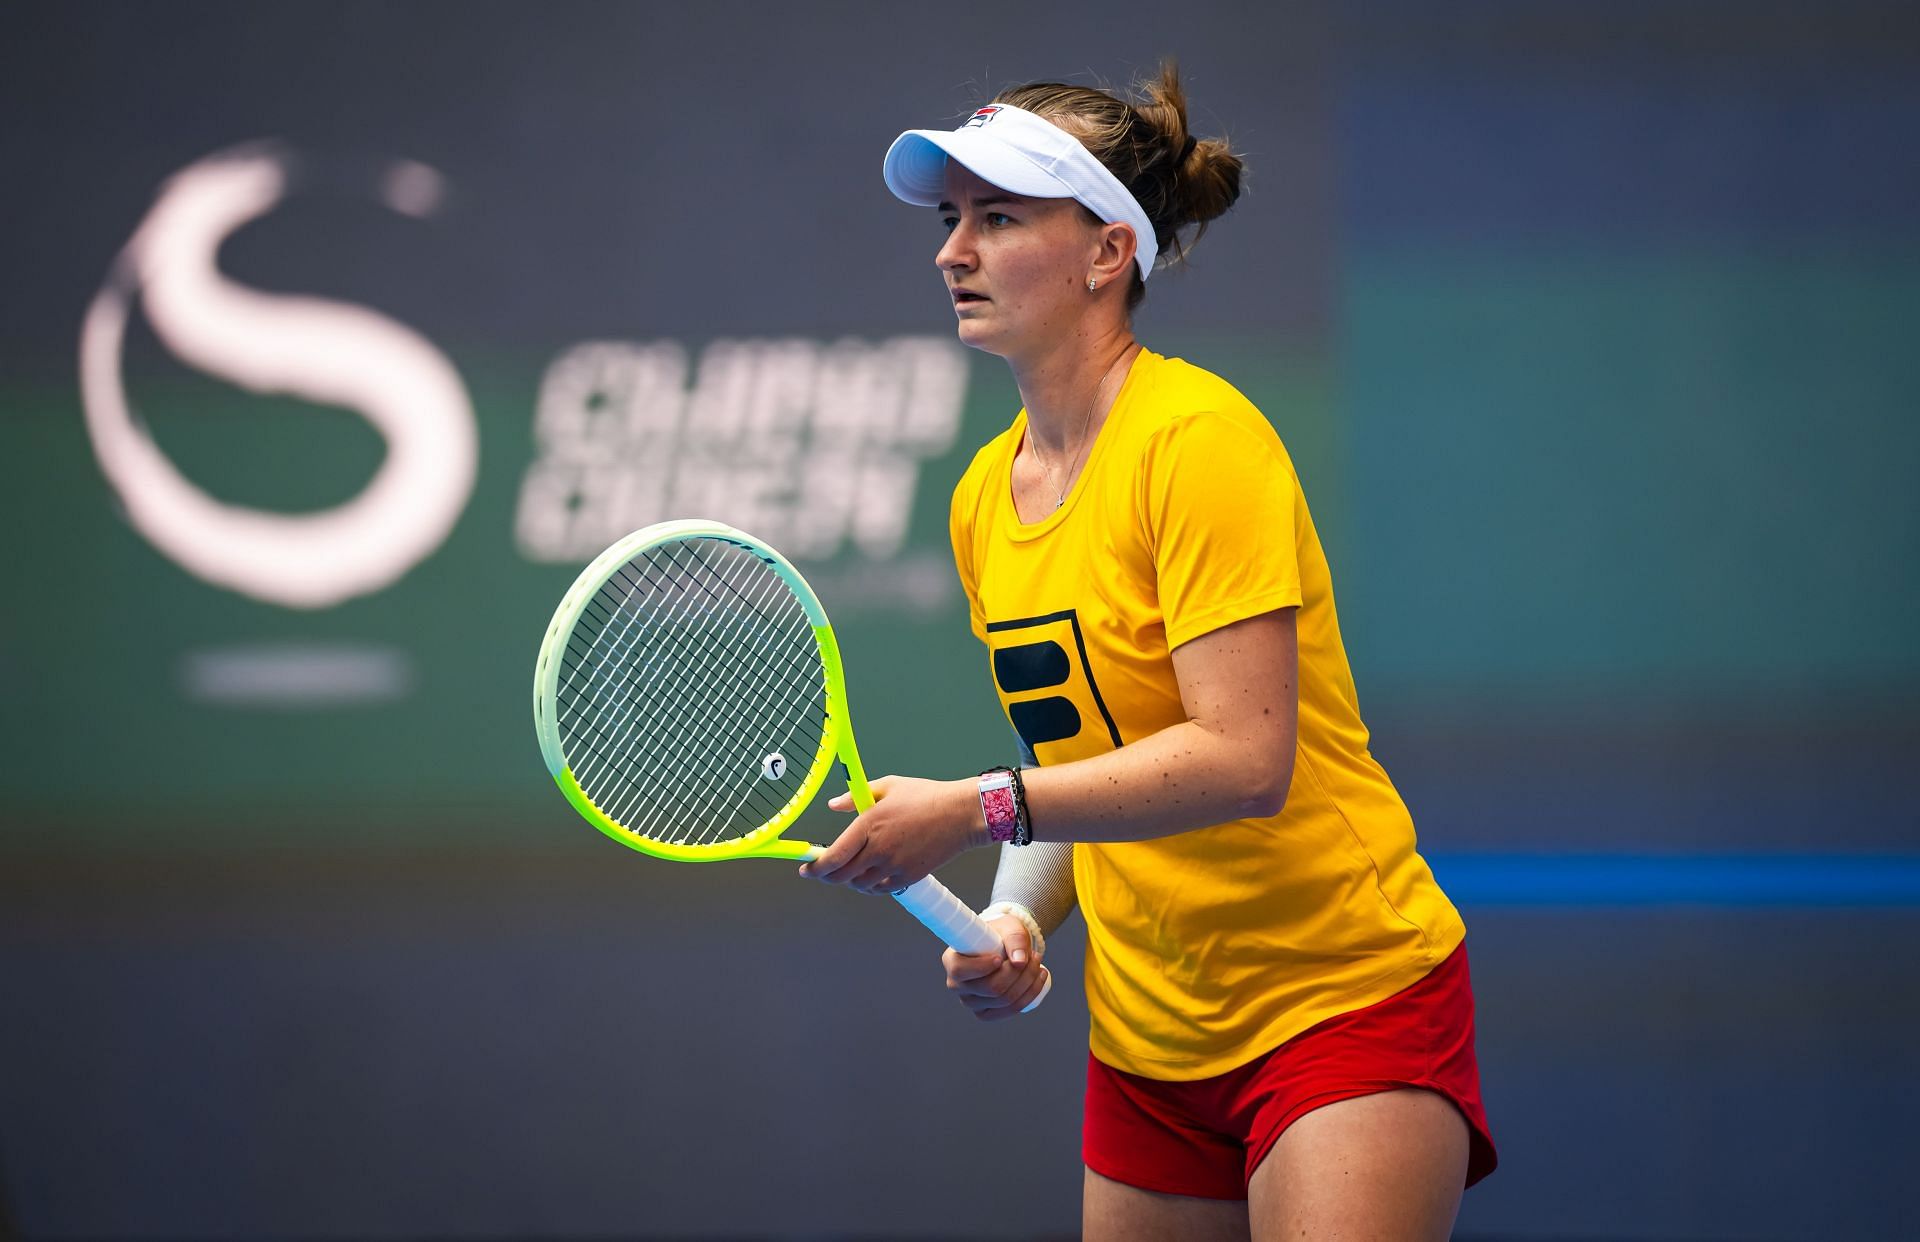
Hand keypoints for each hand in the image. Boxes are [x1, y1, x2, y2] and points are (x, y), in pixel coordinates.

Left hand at [798, 775, 981, 893]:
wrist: (961, 814)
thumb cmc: (925, 796)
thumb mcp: (888, 786)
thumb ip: (855, 797)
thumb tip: (832, 805)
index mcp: (869, 824)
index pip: (833, 856)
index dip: (814, 867)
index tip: (805, 869)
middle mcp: (879, 848)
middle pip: (841, 876)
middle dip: (827, 877)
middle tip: (822, 872)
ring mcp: (894, 865)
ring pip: (860, 885)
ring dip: (850, 880)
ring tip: (850, 870)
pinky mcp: (909, 877)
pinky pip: (881, 889)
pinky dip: (872, 885)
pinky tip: (872, 875)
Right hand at [944, 913, 1050, 1020]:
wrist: (1005, 944)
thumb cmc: (1001, 933)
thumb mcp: (1008, 927)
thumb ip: (1015, 939)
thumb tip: (1019, 962)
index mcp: (952, 961)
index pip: (962, 971)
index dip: (983, 967)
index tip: (1000, 958)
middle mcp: (957, 984)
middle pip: (991, 988)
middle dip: (1018, 972)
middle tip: (1034, 954)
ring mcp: (970, 1002)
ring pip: (1004, 1001)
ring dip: (1028, 982)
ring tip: (1037, 962)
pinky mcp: (985, 1012)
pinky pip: (1009, 1011)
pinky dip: (1029, 996)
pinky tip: (1039, 978)